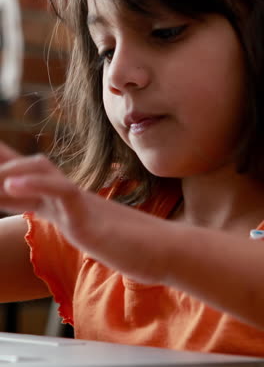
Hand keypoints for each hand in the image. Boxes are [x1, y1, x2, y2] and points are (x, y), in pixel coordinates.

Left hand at [0, 142, 168, 284]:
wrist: (165, 250)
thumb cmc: (134, 245)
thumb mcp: (95, 235)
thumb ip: (78, 223)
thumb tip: (68, 220)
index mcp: (69, 204)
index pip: (32, 181)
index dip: (9, 169)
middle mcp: (70, 199)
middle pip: (29, 170)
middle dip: (2, 161)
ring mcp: (80, 205)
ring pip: (40, 174)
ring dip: (10, 170)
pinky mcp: (91, 218)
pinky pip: (61, 194)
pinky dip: (35, 184)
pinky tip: (12, 183)